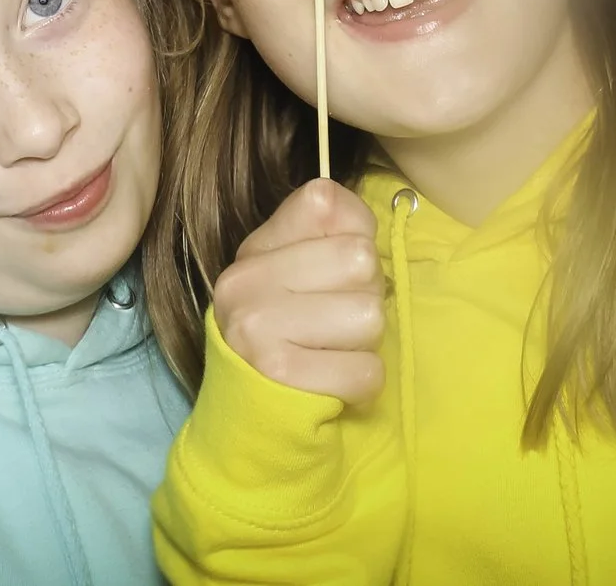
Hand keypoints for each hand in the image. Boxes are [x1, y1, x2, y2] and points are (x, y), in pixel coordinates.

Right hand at [211, 179, 385, 404]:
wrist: (251, 415)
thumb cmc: (290, 335)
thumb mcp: (297, 272)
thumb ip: (330, 231)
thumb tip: (360, 229)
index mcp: (254, 249)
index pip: (327, 201)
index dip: (352, 234)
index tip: (334, 269)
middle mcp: (245, 282)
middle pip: (362, 260)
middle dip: (365, 296)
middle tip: (337, 321)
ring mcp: (258, 328)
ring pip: (370, 316)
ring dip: (364, 343)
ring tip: (331, 352)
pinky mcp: (281, 377)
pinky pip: (366, 370)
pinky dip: (361, 382)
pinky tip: (331, 382)